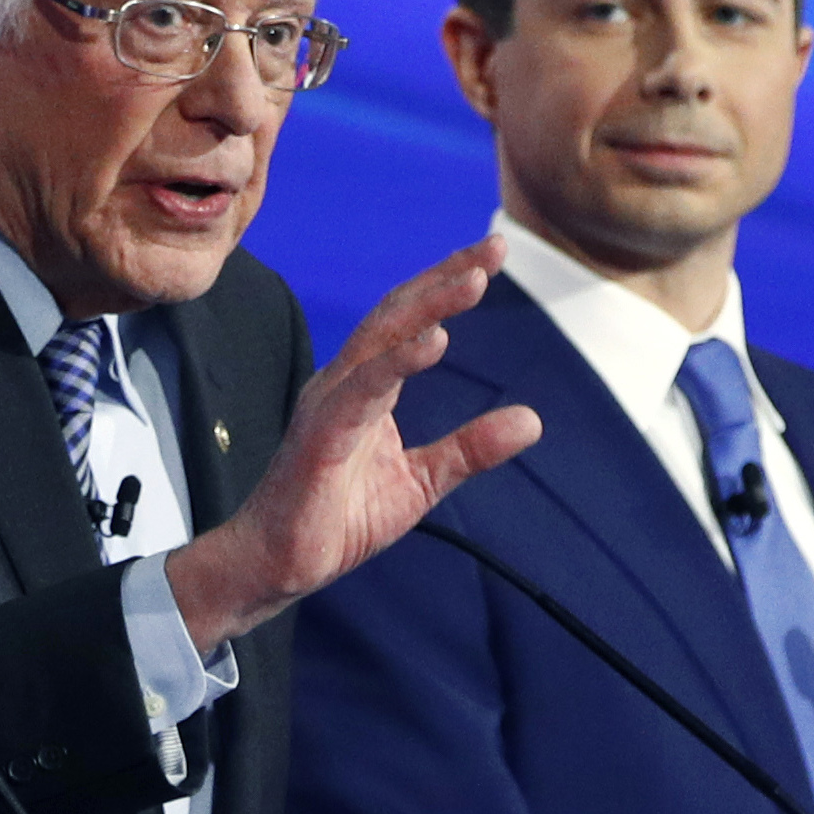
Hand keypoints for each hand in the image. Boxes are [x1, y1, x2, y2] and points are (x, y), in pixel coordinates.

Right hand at [161, 245, 543, 653]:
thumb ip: (471, 447)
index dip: (448, 285)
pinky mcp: (321, 432)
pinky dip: (399, 361)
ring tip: (474, 281)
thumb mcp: (423, 480)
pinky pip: (363, 388)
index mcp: (367, 388)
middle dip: (445, 276)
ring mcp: (330, 402)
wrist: (281, 565)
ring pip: (381, 338)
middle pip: (397, 312)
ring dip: (429, 306)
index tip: (492, 254)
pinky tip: (434, 342)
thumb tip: (533, 420)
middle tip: (492, 249)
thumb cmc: (339, 519)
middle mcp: (345, 382)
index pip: (411, 322)